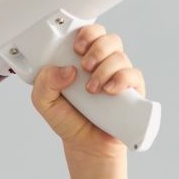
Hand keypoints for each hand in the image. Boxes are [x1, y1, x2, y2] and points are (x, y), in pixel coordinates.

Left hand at [30, 24, 146, 159]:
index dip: (87, 33)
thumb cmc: (68, 119)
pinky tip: (109, 90)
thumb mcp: (44, 101)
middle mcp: (103, 64)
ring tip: (91, 89)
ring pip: (120, 57)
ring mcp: (119, 77)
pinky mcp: (132, 92)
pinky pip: (134, 75)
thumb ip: (45, 82)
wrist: (85, 146)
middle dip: (97, 48)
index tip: (77, 47)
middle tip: (84, 66)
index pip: (91, 33)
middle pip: (110, 39)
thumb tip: (66, 70)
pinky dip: (121, 79)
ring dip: (105, 69)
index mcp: (82, 59)